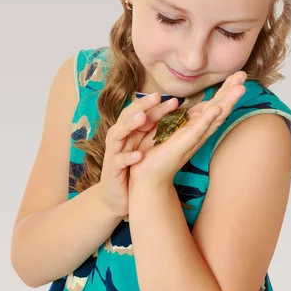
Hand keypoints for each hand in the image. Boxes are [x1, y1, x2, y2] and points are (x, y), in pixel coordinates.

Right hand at [98, 92, 183, 216]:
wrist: (120, 193)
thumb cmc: (134, 165)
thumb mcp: (146, 144)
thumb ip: (156, 128)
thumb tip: (178, 111)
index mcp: (130, 130)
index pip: (141, 111)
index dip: (154, 104)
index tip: (173, 99)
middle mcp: (120, 136)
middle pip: (128, 116)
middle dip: (142, 106)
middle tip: (156, 97)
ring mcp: (114, 151)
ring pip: (118, 133)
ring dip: (130, 124)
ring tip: (142, 118)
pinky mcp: (112, 168)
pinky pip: (118, 160)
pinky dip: (127, 157)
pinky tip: (139, 155)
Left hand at [128, 71, 246, 188]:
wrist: (146, 175)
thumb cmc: (154, 151)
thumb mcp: (165, 125)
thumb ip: (176, 114)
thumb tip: (181, 102)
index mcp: (195, 124)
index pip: (214, 103)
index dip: (226, 89)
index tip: (237, 74)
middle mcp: (199, 131)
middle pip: (220, 107)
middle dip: (232, 91)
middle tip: (244, 75)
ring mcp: (194, 138)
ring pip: (215, 117)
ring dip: (227, 102)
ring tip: (240, 89)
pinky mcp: (184, 144)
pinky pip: (198, 130)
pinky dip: (208, 119)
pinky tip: (216, 109)